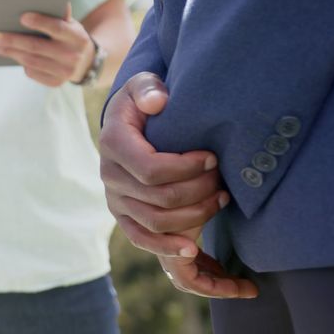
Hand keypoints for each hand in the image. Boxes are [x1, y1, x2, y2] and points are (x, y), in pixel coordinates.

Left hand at [0, 4, 94, 86]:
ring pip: (31, 61)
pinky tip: (11, 55)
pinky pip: (32, 72)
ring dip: (10, 53)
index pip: (56, 28)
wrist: (86, 63)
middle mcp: (72, 56)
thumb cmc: (70, 37)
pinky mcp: (56, 83)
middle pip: (36, 47)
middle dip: (12, 41)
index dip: (39, 22)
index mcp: (77, 37)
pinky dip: (21, 63)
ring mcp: (64, 72)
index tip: (21, 17)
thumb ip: (59, 14)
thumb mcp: (71, 24)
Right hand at [99, 72, 257, 298]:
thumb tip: (158, 102)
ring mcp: (115, 200)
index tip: (213, 159)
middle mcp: (109, 176)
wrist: (127, 125)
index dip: (187, 169)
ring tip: (220, 199)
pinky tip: (193, 249)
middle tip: (224, 180)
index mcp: (113, 144)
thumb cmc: (143, 103)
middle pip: (159, 199)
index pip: (151, 169)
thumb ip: (148, 87)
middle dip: (199, 191)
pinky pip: (142, 240)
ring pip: (157, 222)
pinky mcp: (124, 217)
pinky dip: (167, 248)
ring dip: (195, 216)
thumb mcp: (143, 84)